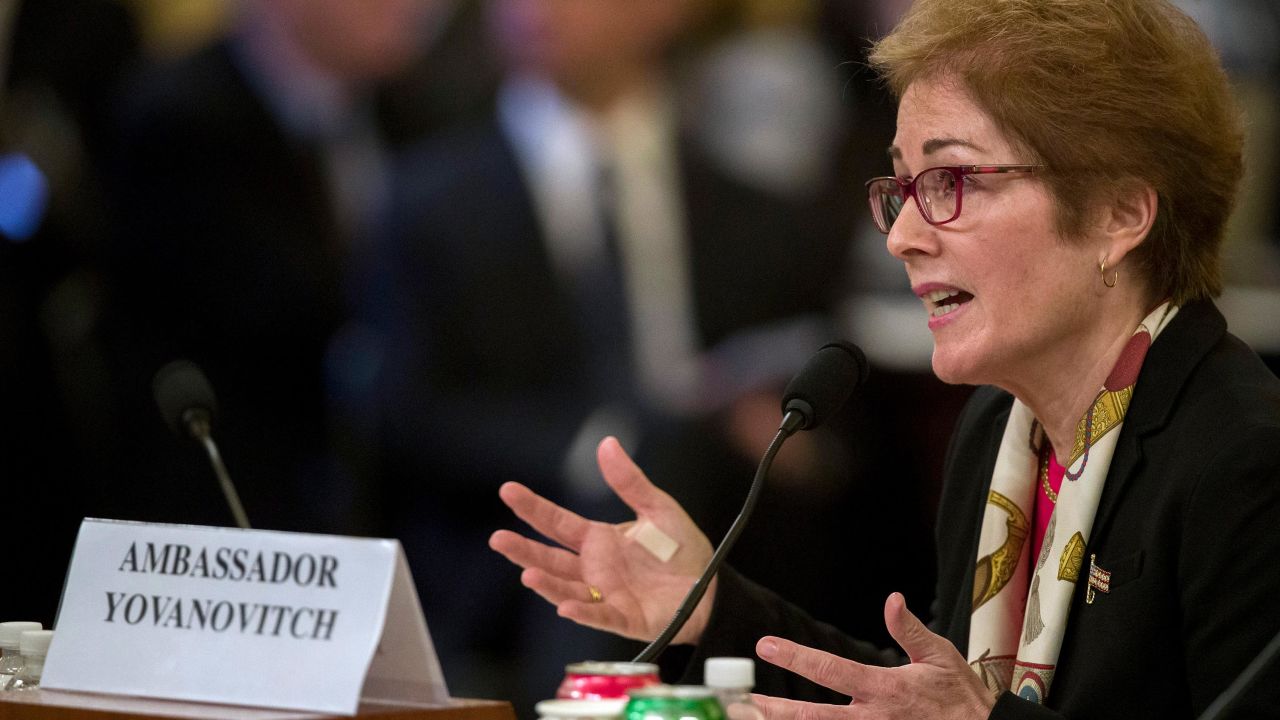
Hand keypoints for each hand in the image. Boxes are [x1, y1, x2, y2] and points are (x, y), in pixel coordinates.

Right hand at [489, 436, 716, 643]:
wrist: (712, 587)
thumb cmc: (682, 549)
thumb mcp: (657, 508)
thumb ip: (629, 481)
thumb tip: (606, 443)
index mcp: (599, 540)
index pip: (558, 523)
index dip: (533, 508)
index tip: (508, 491)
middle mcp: (594, 568)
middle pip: (551, 559)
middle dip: (524, 550)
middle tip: (498, 539)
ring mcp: (605, 595)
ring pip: (567, 589)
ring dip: (547, 584)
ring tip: (527, 574)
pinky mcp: (625, 618)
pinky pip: (600, 616)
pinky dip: (583, 613)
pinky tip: (566, 607)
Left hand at [753, 593, 996, 719]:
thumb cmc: (960, 697)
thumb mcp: (939, 656)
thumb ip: (909, 631)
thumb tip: (892, 600)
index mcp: (884, 689)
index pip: (830, 670)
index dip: (795, 657)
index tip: (766, 646)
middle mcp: (873, 718)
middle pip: (814, 716)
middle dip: (776, 709)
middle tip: (744, 702)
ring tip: (757, 718)